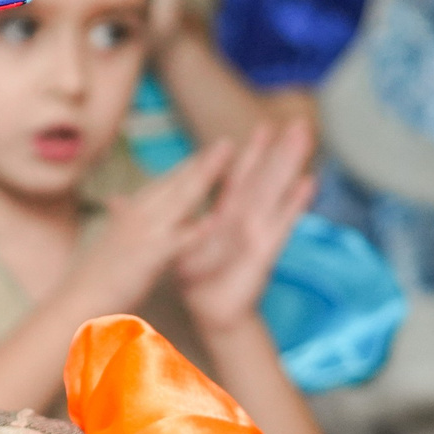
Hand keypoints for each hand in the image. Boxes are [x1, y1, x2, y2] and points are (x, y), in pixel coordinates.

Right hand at [71, 139, 237, 317]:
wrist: (76, 299)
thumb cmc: (90, 276)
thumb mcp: (108, 239)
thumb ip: (119, 218)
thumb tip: (116, 202)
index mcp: (129, 212)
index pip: (163, 182)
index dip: (186, 166)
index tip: (205, 153)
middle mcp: (136, 214)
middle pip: (175, 182)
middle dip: (201, 162)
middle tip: (225, 144)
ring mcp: (143, 232)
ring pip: (181, 198)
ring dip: (206, 176)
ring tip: (228, 159)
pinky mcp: (148, 256)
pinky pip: (177, 241)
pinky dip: (196, 231)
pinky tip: (215, 221)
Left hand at [172, 118, 316, 336]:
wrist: (211, 311)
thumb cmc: (198, 277)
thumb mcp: (177, 242)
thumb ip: (164, 219)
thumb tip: (125, 200)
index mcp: (227, 214)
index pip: (240, 176)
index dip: (251, 153)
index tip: (263, 127)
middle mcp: (246, 218)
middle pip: (265, 177)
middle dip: (280, 150)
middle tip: (297, 122)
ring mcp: (258, 230)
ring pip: (276, 190)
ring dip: (291, 164)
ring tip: (306, 138)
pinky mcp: (264, 248)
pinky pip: (281, 222)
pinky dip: (294, 203)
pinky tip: (308, 182)